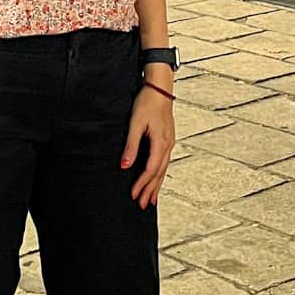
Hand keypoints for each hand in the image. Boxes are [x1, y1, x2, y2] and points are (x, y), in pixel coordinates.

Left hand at [122, 81, 174, 208]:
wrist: (159, 89)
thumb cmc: (147, 103)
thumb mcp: (135, 124)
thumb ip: (131, 146)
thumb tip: (125, 165)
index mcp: (161, 143)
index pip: (151, 169)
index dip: (142, 184)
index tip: (134, 194)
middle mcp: (167, 145)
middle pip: (159, 174)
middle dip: (150, 190)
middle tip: (142, 205)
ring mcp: (169, 143)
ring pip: (163, 169)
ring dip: (156, 185)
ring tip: (151, 199)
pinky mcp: (167, 140)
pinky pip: (164, 162)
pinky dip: (159, 174)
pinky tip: (156, 179)